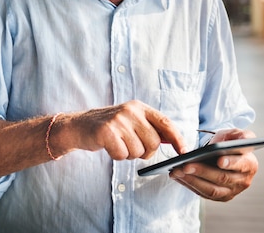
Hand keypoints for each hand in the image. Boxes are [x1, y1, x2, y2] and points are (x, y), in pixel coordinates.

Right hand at [71, 100, 185, 159]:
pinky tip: (109, 146)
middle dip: (145, 151)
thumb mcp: (130, 121)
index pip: (165, 122)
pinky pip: (122, 155)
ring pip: (138, 151)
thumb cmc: (108, 127)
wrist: (78, 126)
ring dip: (128, 154)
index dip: (177, 138)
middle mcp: (130, 111)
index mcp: (139, 107)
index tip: (184, 151)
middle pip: (153, 143)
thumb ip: (151, 128)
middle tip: (131, 146)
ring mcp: (118, 120)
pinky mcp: (106, 132)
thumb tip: (175, 141)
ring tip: (118, 144)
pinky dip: (116, 156)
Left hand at [169, 128, 258, 200]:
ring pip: (211, 190)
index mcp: (250, 164)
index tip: (219, 160)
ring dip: (192, 181)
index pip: (242, 165)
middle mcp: (243, 181)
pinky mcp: (219, 197)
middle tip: (185, 165)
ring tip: (176, 171)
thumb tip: (243, 138)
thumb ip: (241, 135)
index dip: (231, 163)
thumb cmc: (228, 143)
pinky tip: (177, 176)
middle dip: (202, 171)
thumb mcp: (235, 134)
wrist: (223, 155)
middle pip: (222, 178)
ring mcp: (231, 191)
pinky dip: (188, 185)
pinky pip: (202, 193)